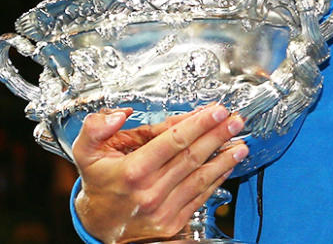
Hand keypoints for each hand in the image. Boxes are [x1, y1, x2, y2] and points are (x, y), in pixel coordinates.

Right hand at [73, 105, 246, 243]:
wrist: (99, 226)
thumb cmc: (99, 184)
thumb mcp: (86, 154)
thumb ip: (96, 129)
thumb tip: (120, 115)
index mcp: (132, 171)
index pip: (173, 141)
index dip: (198, 124)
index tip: (217, 110)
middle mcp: (150, 191)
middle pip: (191, 157)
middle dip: (217, 135)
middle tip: (236, 120)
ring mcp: (164, 209)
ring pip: (200, 178)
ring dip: (224, 159)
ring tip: (241, 144)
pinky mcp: (174, 221)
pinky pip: (200, 196)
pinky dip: (217, 179)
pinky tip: (228, 166)